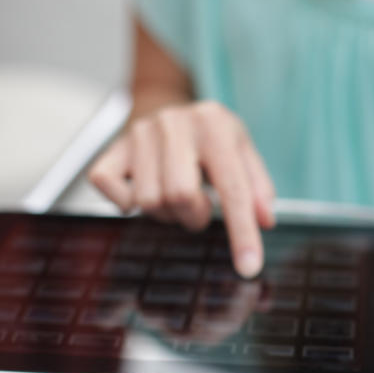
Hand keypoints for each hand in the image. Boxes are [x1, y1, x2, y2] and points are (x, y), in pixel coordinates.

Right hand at [88, 101, 275, 277]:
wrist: (166, 103)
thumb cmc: (210, 138)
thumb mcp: (242, 151)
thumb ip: (257, 186)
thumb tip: (265, 220)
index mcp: (215, 124)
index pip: (232, 187)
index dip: (242, 232)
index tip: (248, 269)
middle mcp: (175, 123)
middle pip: (180, 196)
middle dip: (193, 216)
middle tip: (198, 208)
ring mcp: (140, 133)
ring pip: (148, 200)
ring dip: (166, 213)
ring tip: (174, 196)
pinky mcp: (113, 147)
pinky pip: (109, 188)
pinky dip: (125, 203)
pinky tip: (141, 191)